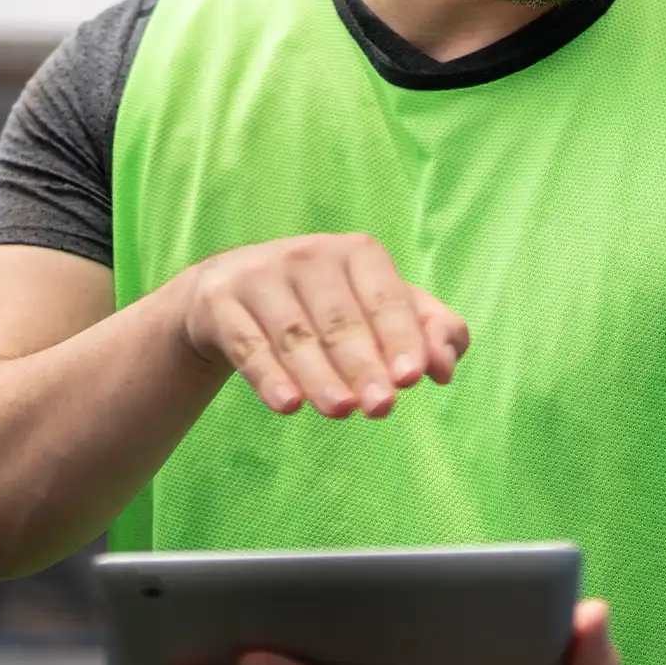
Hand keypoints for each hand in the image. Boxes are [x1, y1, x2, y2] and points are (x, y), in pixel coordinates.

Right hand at [179, 233, 468, 418]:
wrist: (228, 295)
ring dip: (320, 376)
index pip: (385, 298)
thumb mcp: (378, 309)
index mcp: (356, 254)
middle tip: (382, 407)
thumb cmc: (325, 306)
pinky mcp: (220, 302)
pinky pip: (249, 344)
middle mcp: (308, 256)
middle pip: (341, 320)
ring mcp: (260, 276)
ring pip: (295, 335)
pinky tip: (288, 405)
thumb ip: (428, 332)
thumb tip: (445, 369)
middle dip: (364, 365)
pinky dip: (269, 376)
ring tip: (341, 411)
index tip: (413, 378)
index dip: (401, 337)